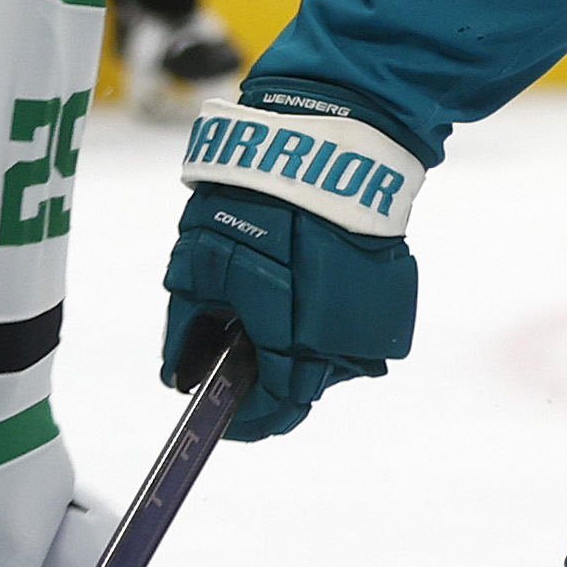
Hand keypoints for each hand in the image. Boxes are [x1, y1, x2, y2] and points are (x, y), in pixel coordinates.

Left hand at [157, 88, 431, 440]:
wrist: (329, 149)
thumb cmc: (254, 202)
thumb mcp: (201, 266)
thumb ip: (190, 331)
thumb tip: (179, 376)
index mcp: (292, 342)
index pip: (270, 409)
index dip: (240, 417)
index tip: (219, 412)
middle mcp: (339, 347)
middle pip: (298, 390)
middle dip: (265, 379)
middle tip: (235, 350)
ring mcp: (369, 326)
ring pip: (326, 363)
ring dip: (296, 350)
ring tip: (272, 301)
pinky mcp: (387, 303)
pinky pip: (349, 333)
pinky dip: (323, 323)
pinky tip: (304, 286)